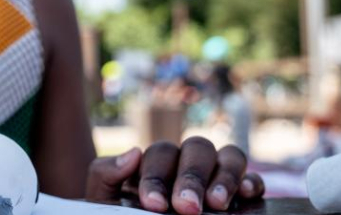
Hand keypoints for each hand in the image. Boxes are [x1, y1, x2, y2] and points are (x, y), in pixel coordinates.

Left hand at [86, 137, 264, 213]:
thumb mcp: (104, 199)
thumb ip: (106, 173)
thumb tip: (132, 152)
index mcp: (156, 161)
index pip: (160, 154)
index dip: (157, 177)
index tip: (153, 204)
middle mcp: (188, 162)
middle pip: (197, 149)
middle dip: (192, 177)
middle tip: (187, 207)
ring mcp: (216, 176)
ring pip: (229, 156)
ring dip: (224, 176)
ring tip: (217, 204)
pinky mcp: (240, 194)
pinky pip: (252, 178)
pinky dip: (251, 182)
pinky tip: (246, 194)